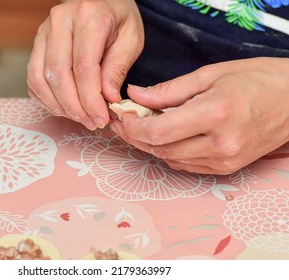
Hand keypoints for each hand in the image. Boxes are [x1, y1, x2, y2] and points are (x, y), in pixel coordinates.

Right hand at [27, 0, 143, 129]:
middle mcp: (60, 21)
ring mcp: (44, 32)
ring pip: (39, 79)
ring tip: (79, 117)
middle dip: (75, 107)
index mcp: (89, 16)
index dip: (90, 99)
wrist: (102, 1)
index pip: (83, 66)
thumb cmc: (119, 20)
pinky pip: (33, 79)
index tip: (101, 118)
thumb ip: (117, 68)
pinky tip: (65, 107)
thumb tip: (107, 99)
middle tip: (91, 122)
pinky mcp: (37, 44)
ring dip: (59, 106)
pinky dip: (47, 99)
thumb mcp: (131, 39)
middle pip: (58, 75)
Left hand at [110, 57, 288, 174]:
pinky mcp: (226, 169)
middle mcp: (220, 145)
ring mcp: (224, 161)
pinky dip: (168, 152)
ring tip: (139, 127)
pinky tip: (163, 137)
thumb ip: (167, 90)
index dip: (133, 127)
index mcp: (216, 114)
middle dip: (135, 137)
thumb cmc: (257, 80)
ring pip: (169, 159)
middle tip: (123, 122)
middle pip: (160, 149)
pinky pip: (185, 164)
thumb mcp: (210, 75)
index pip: (158, 132)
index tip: (123, 115)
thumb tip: (135, 96)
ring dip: (149, 145)